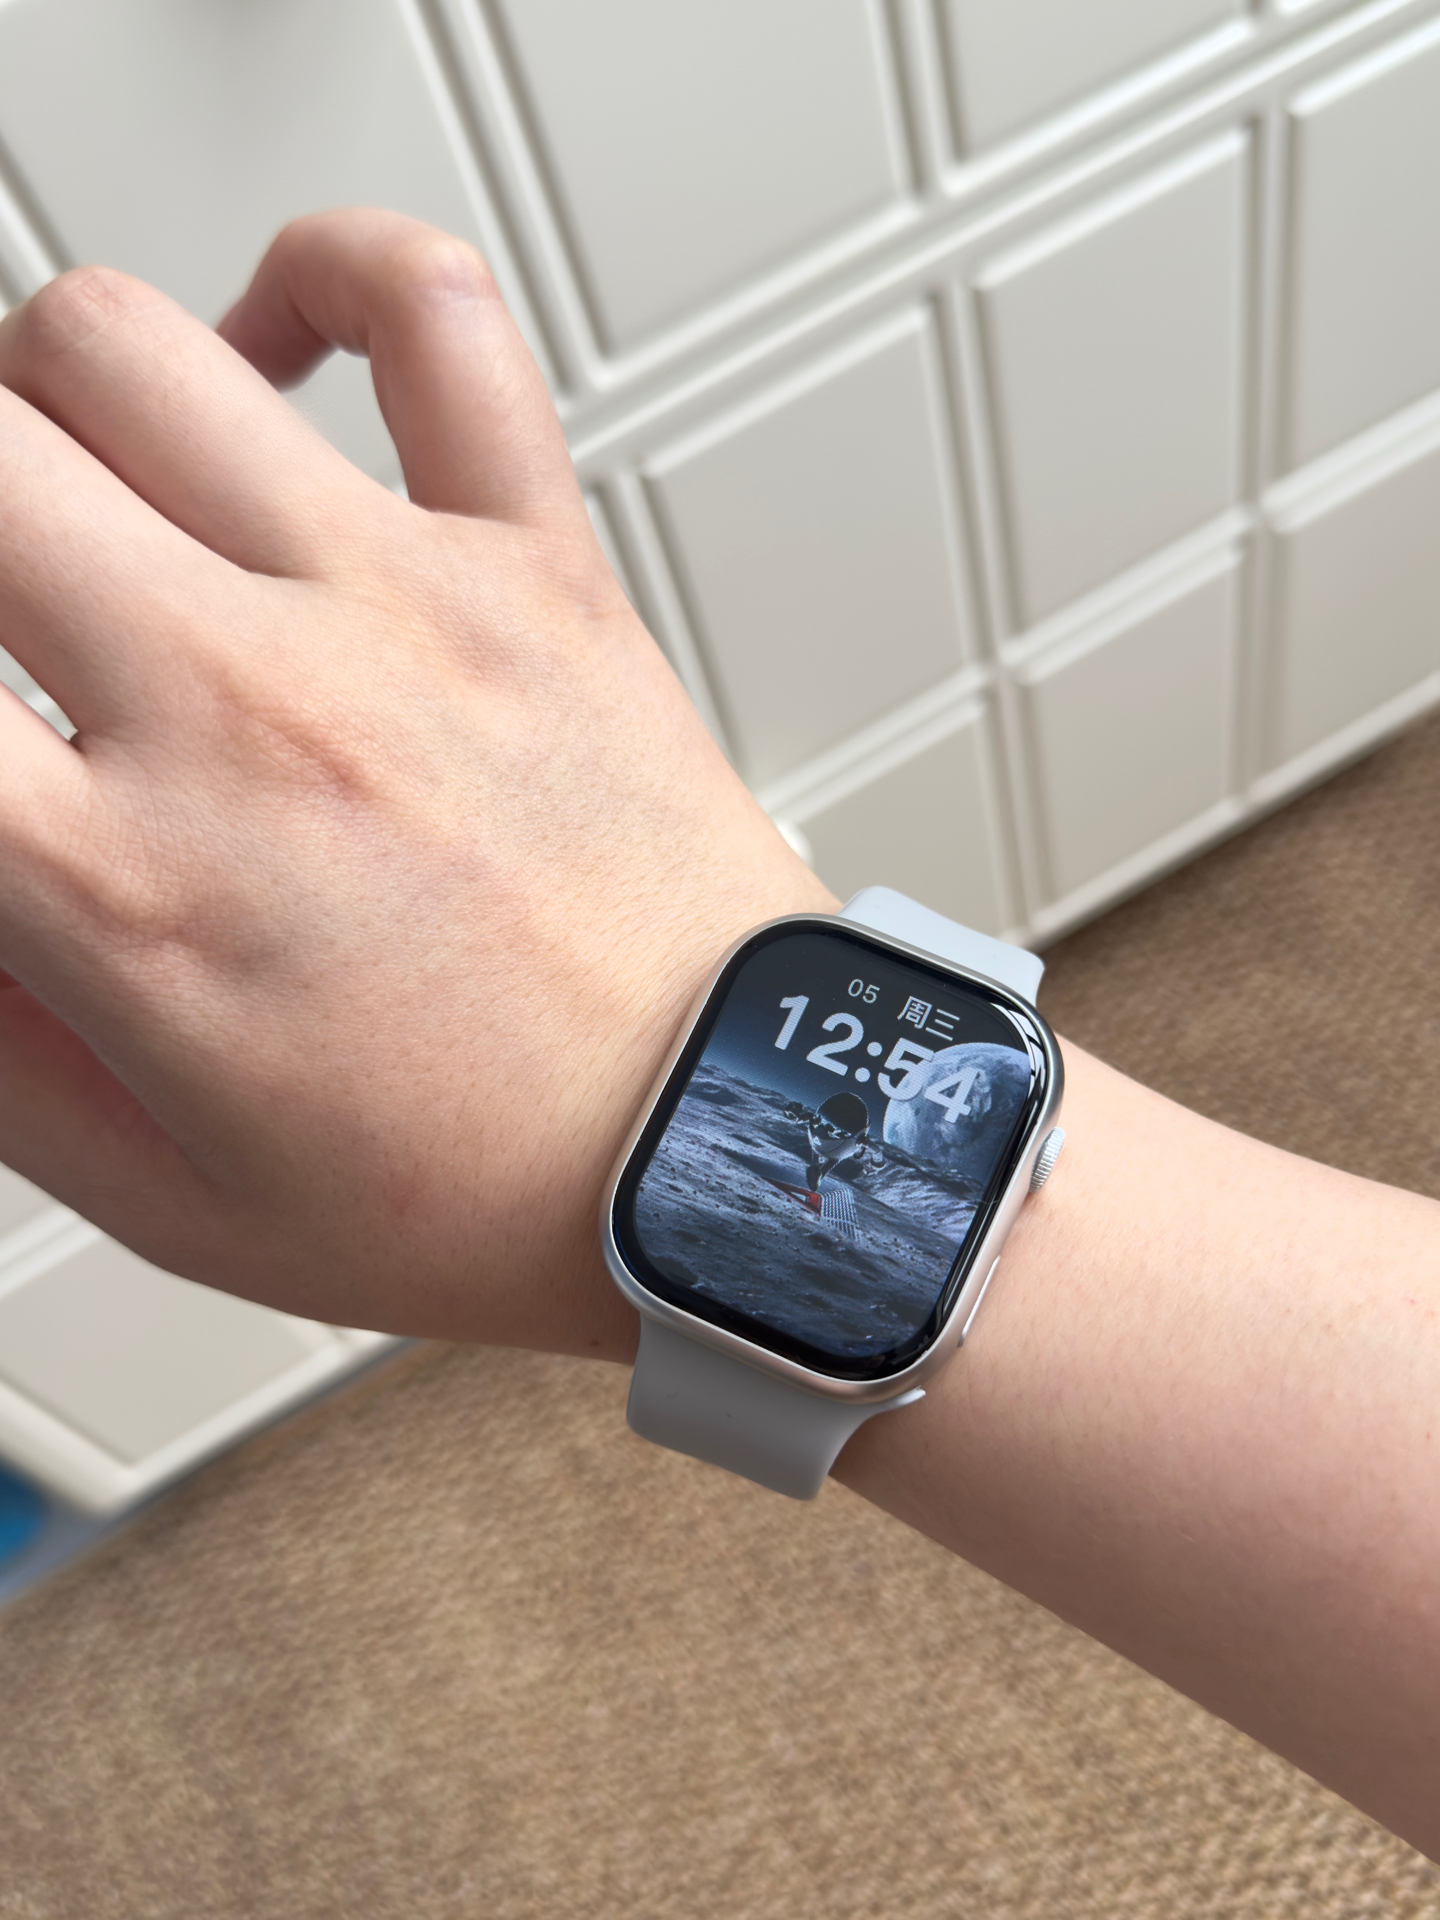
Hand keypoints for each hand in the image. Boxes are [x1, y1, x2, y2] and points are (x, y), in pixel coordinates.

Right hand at [0, 209, 829, 1353]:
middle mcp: (246, 711)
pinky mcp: (537, 566)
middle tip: (7, 598)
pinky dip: (335, 275)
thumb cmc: (495, 1186)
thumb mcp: (179, 1200)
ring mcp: (399, 610)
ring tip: (90, 487)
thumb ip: (0, 1059)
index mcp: (128, 887)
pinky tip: (281, 349)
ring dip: (54, 400)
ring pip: (119, 348)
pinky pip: (433, 315)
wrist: (729, 1146)